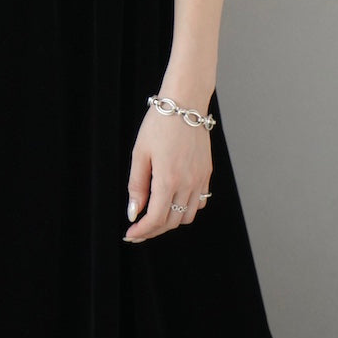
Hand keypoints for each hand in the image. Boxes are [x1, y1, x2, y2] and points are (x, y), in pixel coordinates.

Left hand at [122, 103, 212, 241]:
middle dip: (153, 230)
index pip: (156, 218)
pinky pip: (199, 202)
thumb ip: (136, 185)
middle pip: (172, 222)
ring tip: (155, 215)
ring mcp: (200, 179)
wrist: (185, 103)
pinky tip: (173, 201)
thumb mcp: (140, 152)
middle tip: (138, 229)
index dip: (142, 231)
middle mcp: (188, 183)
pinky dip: (186, 209)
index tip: (131, 235)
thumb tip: (134, 212)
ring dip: (171, 221)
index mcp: (168, 179)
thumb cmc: (159, 124)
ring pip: (187, 216)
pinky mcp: (207, 173)